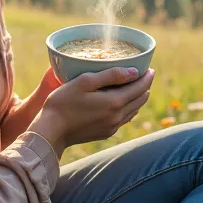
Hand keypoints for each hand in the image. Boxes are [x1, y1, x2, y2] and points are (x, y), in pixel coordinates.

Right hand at [32, 65, 154, 154]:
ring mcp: (112, 127)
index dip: (147, 77)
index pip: (140, 88)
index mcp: (114, 102)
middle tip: (145, 75)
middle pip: (140, 100)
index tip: (150, 69)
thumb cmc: (64, 102)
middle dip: (145, 86)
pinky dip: (129, 108)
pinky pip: (124, 119)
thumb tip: (134, 71)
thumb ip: (111, 75)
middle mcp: (117, 117)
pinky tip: (123, 103)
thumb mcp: (85, 81)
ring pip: (134, 111)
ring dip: (138, 98)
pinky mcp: (105, 133)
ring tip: (136, 87)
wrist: (51, 131)